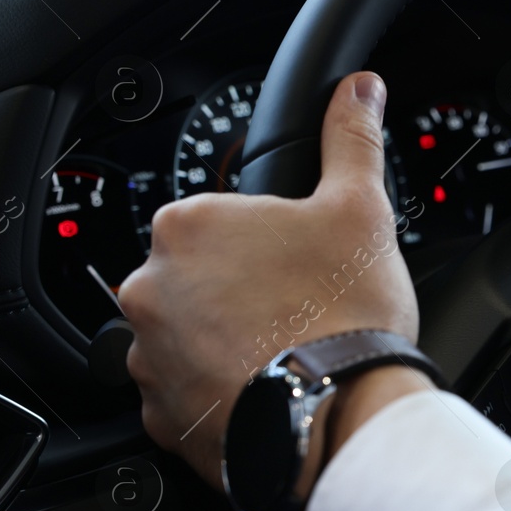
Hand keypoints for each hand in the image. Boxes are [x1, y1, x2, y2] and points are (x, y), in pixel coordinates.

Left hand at [120, 72, 426, 490]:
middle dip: (238, 290)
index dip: (262, 240)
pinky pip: (183, 394)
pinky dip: (217, 392)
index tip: (295, 263)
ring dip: (222, 341)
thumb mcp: (361, 211)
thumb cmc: (346, 316)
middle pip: (195, 278)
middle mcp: (150, 287)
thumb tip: (358, 91)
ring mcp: (149, 355)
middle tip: (296, 309)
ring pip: (185, 335)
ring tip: (285, 353)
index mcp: (188, 225)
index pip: (214, 219)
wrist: (342, 419)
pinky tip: (267, 388)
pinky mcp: (160, 415)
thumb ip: (351, 141)